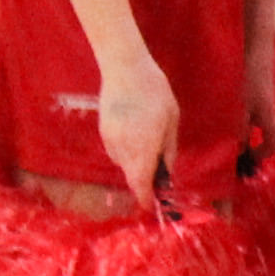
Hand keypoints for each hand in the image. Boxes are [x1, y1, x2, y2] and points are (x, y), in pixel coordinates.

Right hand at [93, 58, 176, 200]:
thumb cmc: (155, 93)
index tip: (149, 205)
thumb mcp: (172, 120)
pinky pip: (116, 151)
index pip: (141, 182)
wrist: (125, 70)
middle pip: (132, 176)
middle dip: (143, 181)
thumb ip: (168, 149)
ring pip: (124, 163)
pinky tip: (135, 132)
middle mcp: (124, 147)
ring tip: (148, 140)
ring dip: (136, 162)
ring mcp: (110, 140)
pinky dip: (127, 150)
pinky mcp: (103, 132)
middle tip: (157, 176)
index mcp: (144, 146)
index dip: (145, 197)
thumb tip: (166, 172)